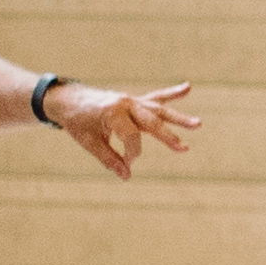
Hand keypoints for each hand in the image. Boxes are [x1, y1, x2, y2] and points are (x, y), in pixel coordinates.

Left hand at [53, 80, 197, 175]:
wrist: (67, 100)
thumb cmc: (77, 122)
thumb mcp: (89, 143)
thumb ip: (110, 159)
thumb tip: (126, 177)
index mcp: (113, 113)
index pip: (132, 137)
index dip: (131, 154)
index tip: (127, 164)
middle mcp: (126, 104)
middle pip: (152, 122)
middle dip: (167, 136)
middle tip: (182, 148)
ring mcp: (132, 101)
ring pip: (159, 110)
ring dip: (179, 118)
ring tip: (198, 124)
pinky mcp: (135, 101)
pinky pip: (156, 98)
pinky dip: (172, 94)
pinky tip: (187, 87)